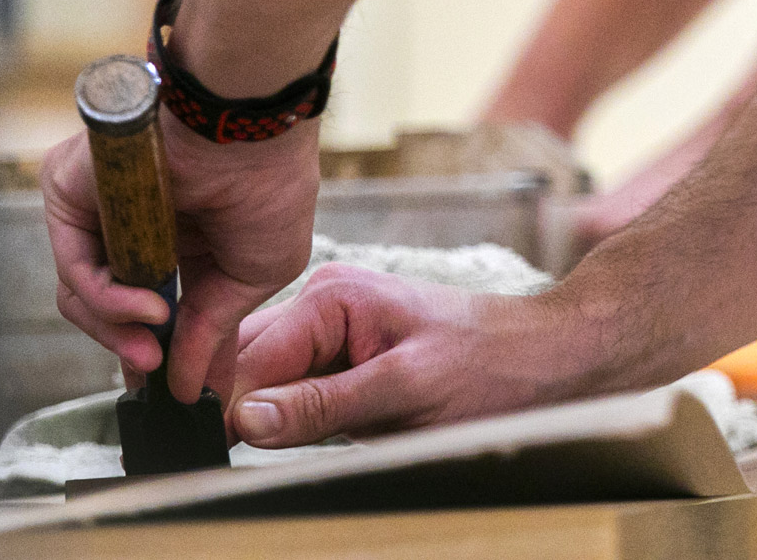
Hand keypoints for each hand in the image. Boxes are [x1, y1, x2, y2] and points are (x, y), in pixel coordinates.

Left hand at [43, 114, 321, 401]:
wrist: (249, 131)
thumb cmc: (271, 186)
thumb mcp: (254, 276)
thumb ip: (213, 332)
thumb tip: (190, 391)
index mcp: (182, 237)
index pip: (152, 308)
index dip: (159, 354)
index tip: (172, 395)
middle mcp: (136, 223)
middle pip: (109, 309)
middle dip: (133, 352)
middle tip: (159, 380)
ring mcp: (101, 211)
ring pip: (84, 296)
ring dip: (118, 333)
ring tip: (156, 346)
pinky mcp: (71, 197)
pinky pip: (76, 269)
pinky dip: (109, 301)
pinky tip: (149, 312)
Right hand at [228, 266, 608, 445]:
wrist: (547, 361)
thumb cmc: (491, 367)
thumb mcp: (404, 393)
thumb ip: (322, 406)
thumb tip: (244, 420)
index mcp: (331, 298)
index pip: (246, 358)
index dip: (223, 407)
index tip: (209, 451)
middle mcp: (324, 307)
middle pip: (247, 366)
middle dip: (239, 411)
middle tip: (235, 459)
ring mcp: (334, 335)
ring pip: (268, 384)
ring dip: (270, 419)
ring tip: (293, 446)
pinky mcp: (347, 365)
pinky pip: (299, 394)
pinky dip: (297, 420)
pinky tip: (313, 437)